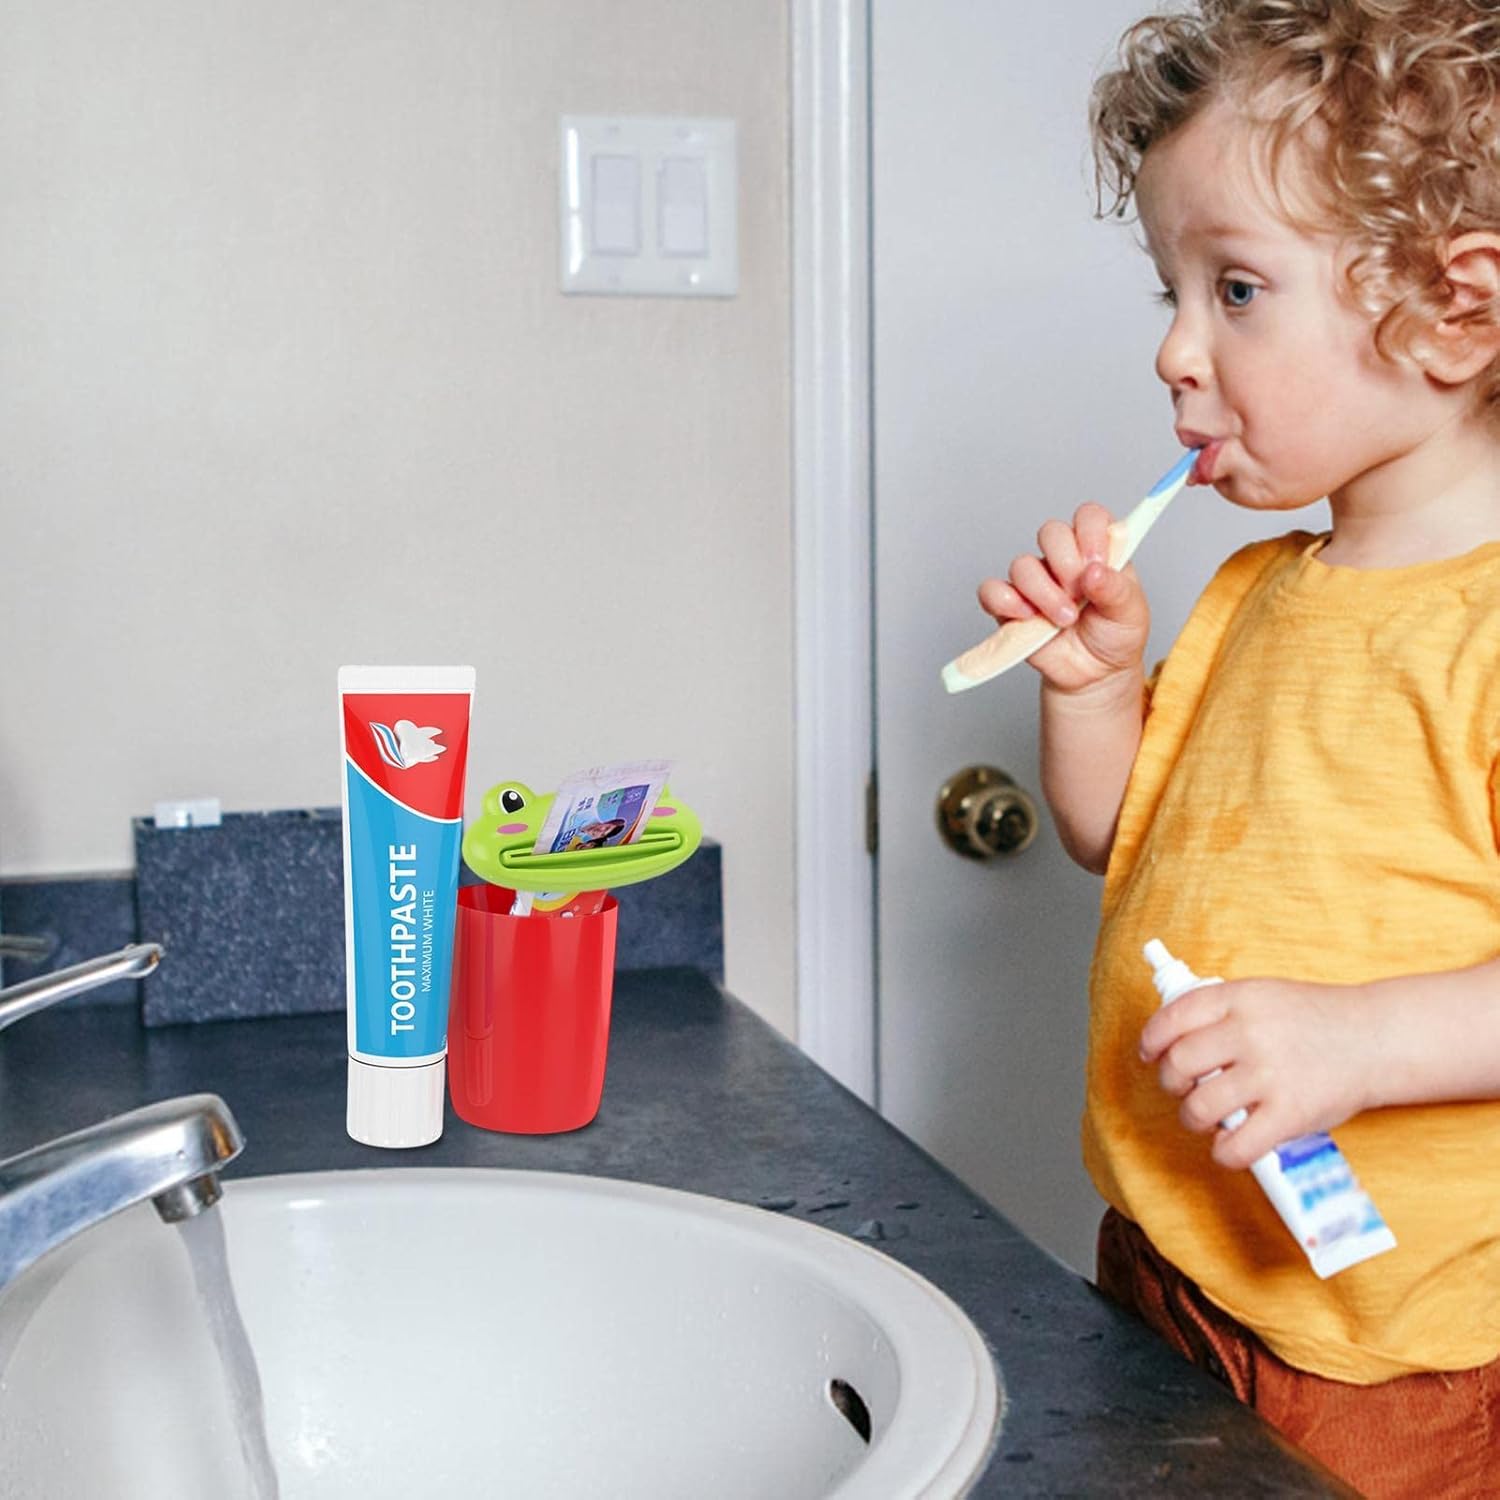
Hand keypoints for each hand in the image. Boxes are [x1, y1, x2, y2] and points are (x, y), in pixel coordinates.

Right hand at [976, 505, 1150, 693]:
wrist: (1094, 674)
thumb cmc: (1115, 636)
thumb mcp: (1131, 613)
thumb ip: (1117, 589)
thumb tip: (1094, 571)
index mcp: (1097, 551)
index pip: (1089, 517)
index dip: (1090, 532)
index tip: (1096, 562)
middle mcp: (1064, 560)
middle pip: (1051, 532)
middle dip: (1065, 563)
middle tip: (1079, 594)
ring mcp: (1035, 581)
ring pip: (1022, 564)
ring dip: (1043, 593)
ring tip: (1064, 619)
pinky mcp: (1011, 606)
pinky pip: (992, 591)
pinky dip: (1005, 602)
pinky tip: (1028, 617)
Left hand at [1138, 977, 1378, 1168]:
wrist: (1376, 1039)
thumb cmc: (1314, 1019)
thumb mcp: (1263, 995)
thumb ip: (1221, 1011)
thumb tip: (1170, 1035)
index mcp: (1239, 998)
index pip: (1172, 1017)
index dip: (1152, 1040)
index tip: (1150, 1054)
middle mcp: (1250, 1033)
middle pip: (1179, 1064)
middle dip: (1172, 1082)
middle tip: (1184, 1088)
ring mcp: (1270, 1075)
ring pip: (1199, 1107)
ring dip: (1193, 1118)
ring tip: (1205, 1116)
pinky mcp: (1290, 1115)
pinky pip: (1236, 1146)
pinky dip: (1224, 1153)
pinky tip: (1229, 1144)